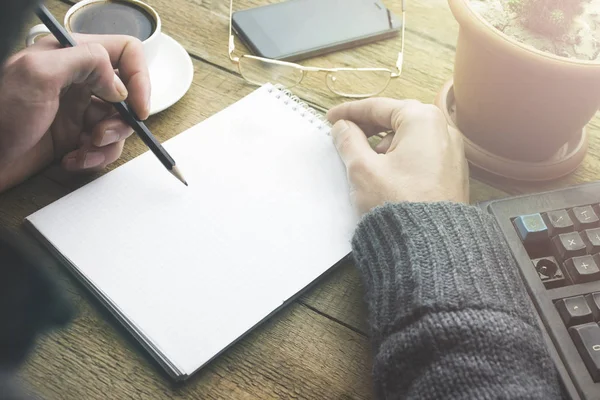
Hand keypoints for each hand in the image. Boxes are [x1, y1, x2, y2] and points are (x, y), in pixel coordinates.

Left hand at [0, 34, 149, 191]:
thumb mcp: (37, 74)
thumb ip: (84, 61)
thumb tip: (119, 83)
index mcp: (69, 55)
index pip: (125, 52)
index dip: (140, 78)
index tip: (138, 107)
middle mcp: (77, 80)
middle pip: (128, 94)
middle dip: (122, 120)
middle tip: (101, 133)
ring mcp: (78, 109)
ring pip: (119, 124)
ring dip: (108, 143)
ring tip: (84, 148)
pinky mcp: (75, 136)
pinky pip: (105, 146)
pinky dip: (95, 157)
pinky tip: (72, 158)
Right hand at [327, 98, 468, 214]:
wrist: (430, 244)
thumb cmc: (397, 203)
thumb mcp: (363, 169)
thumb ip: (348, 141)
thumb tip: (342, 128)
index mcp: (422, 119)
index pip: (379, 107)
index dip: (350, 112)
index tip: (331, 119)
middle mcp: (443, 130)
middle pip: (396, 119)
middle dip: (368, 128)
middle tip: (344, 136)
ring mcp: (452, 152)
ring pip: (409, 138)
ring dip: (383, 144)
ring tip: (365, 161)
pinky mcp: (452, 172)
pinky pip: (421, 155)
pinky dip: (400, 157)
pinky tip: (385, 174)